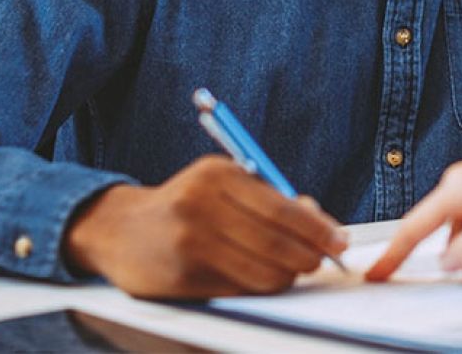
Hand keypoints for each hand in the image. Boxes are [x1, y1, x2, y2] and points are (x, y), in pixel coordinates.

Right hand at [65, 155, 347, 297]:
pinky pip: (237, 288)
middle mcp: (202, 205)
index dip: (318, 230)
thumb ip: (272, 198)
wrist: (121, 228)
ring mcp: (189, 242)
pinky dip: (258, 286)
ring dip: (287, 276)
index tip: (340, 242)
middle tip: (322, 261)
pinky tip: (262, 278)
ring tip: (293, 270)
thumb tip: (321, 221)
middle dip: (309, 256)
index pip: (283, 209)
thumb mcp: (226, 184)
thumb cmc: (188, 203)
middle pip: (275, 242)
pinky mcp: (180, 276)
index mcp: (219, 174)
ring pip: (260, 271)